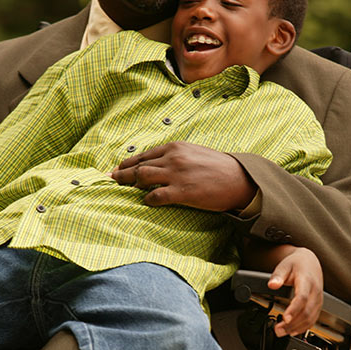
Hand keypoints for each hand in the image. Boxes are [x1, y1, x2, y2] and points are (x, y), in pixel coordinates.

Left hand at [111, 142, 256, 211]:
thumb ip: (175, 156)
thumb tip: (158, 164)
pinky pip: (155, 196)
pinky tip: (146, 202)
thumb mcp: (194, 153)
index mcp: (175, 147)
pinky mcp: (182, 192)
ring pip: (142, 178)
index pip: (143, 155)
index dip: (127, 163)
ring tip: (124, 191)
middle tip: (110, 180)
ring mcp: (176, 175)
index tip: (116, 170)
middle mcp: (173, 158)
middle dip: (122, 174)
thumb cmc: (218, 167)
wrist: (239, 179)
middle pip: (138, 166)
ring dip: (131, 185)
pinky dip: (147, 199)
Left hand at [266, 247, 323, 336]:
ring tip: (282, 332)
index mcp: (307, 281)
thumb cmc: (297, 264)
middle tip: (278, 330)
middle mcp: (315, 291)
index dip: (294, 309)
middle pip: (306, 311)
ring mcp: (318, 299)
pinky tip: (293, 331)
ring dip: (297, 328)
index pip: (302, 297)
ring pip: (311, 318)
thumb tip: (272, 284)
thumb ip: (277, 276)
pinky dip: (304, 327)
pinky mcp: (318, 305)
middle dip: (293, 323)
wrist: (310, 262)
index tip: (285, 318)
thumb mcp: (284, 266)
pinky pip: (313, 319)